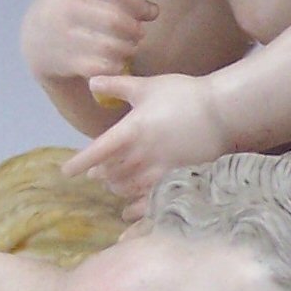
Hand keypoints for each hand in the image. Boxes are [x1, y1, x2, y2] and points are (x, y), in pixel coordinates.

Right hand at [21, 0, 158, 84]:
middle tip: (138, 34)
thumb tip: (154, 11)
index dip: (139, 1)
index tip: (148, 12)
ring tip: (128, 48)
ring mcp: (66, 37)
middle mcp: (69, 10)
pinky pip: (102, 67)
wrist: (35, 38)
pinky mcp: (67, 61)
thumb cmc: (74, 12)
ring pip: (110, 46)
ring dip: (127, 49)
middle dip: (135, 29)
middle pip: (115, 20)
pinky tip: (116, 62)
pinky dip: (115, 66)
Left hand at [63, 72, 228, 209]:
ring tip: (117, 183)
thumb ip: (116, 86)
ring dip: (118, 187)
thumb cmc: (184, 95)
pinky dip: (135, 207)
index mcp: (130, 131)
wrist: (223, 112)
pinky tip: (130, 209)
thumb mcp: (147, 86)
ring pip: (126, 189)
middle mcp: (141, 155)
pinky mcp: (176, 180)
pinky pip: (148, 201)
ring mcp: (159, 170)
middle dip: (101, 173)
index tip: (66, 171)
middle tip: (98, 171)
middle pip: (109, 174)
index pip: (96, 152)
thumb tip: (91, 81)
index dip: (78, 163)